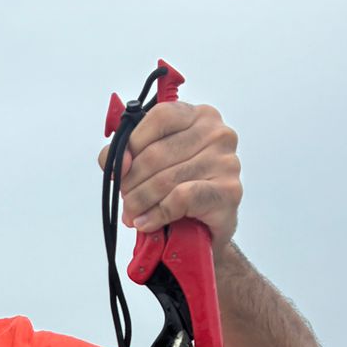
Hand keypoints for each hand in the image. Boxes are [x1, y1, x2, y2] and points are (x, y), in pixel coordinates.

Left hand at [98, 101, 241, 256]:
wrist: (208, 230)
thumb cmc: (182, 190)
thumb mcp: (154, 164)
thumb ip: (128, 153)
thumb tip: (118, 163)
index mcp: (199, 116)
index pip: (159, 118)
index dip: (132, 144)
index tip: (119, 170)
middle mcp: (218, 133)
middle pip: (157, 153)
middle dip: (131, 183)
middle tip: (126, 202)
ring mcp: (226, 162)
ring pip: (165, 179)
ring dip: (140, 202)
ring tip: (132, 215)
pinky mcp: (228, 191)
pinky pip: (181, 198)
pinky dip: (157, 213)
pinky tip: (148, 222)